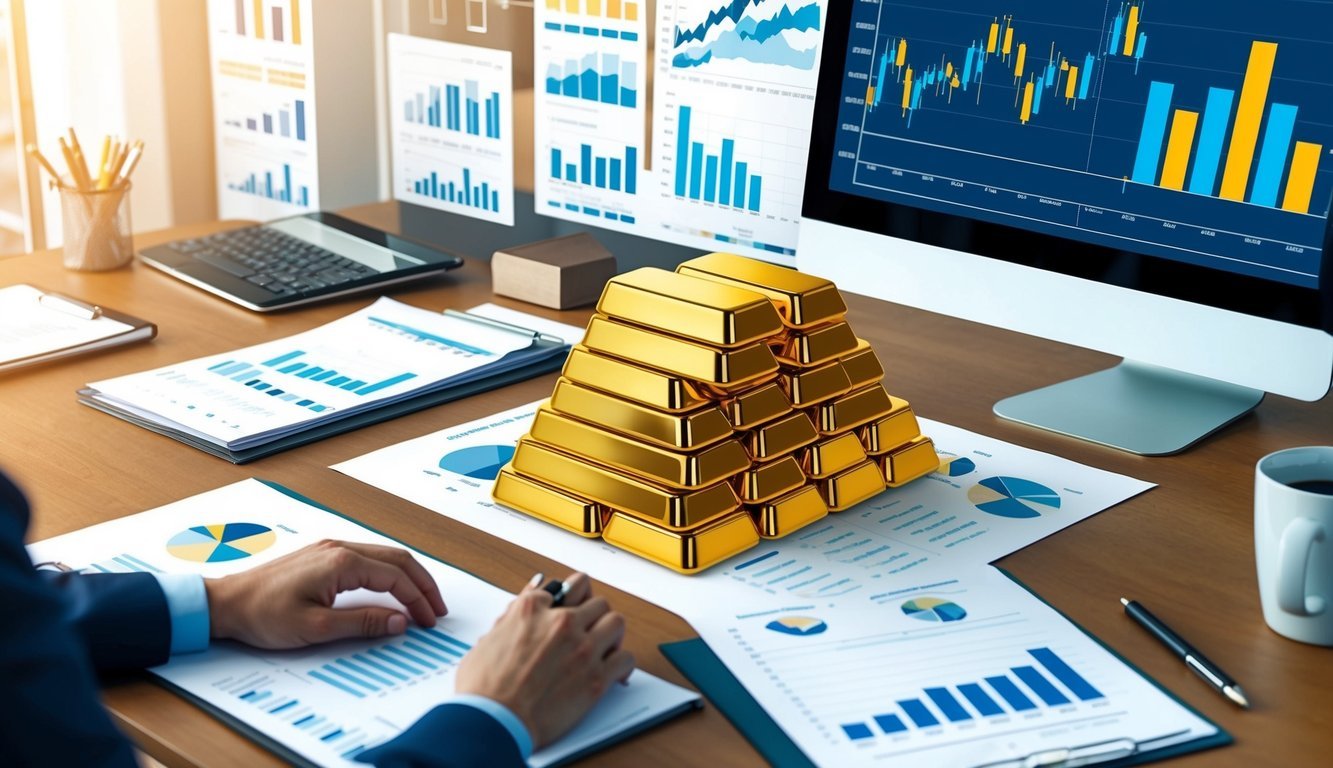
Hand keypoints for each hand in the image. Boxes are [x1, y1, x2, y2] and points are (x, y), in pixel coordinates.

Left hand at [205, 540, 447, 648]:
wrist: (226, 603)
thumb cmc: (263, 614)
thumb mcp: (316, 627)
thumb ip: (363, 622)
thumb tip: (399, 621)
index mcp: (341, 562)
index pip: (396, 577)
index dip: (418, 599)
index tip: (429, 620)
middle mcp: (339, 548)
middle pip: (397, 559)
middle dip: (422, 584)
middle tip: (435, 609)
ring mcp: (331, 548)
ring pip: (384, 556)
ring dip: (406, 577)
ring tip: (419, 601)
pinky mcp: (322, 556)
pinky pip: (368, 558)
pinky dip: (388, 573)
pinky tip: (391, 589)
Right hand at [454, 572, 635, 748]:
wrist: (493, 720)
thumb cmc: (484, 687)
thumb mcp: (490, 637)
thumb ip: (512, 615)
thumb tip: (525, 600)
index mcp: (532, 608)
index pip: (568, 586)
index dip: (571, 600)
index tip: (573, 609)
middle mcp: (561, 622)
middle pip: (597, 602)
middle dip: (595, 616)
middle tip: (590, 630)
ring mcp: (582, 648)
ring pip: (616, 622)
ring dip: (611, 634)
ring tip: (605, 647)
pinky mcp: (596, 677)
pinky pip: (625, 658)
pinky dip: (623, 665)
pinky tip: (615, 672)